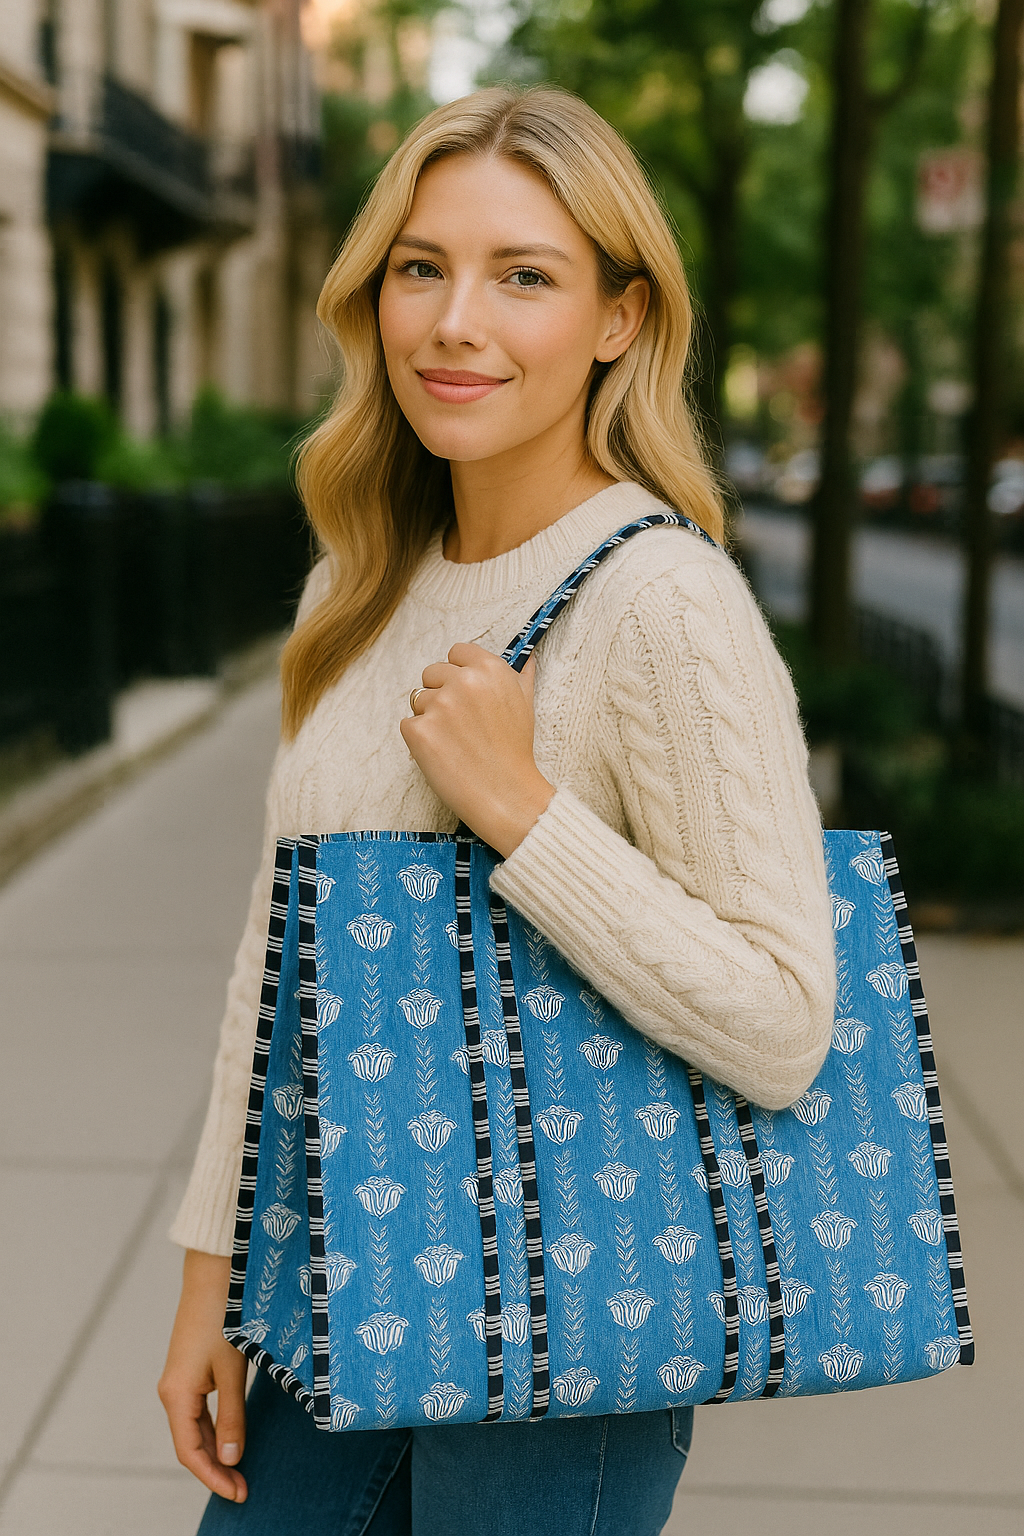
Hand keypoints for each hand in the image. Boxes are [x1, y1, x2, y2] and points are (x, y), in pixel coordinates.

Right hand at [158, 1250, 248, 1503]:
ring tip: (240, 1472)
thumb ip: (232, 1417)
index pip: (189, 1452)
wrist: (213, 1274)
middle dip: (216, 1470)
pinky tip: (229, 1439)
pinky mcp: (189, 1370)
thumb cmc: (225, 1317)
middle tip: (245, 1489)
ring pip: (194, 1429)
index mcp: (176, 1395)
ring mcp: (179, 1380)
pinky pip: (197, 1411)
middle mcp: (171, 1392)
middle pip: (190, 1444)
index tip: (238, 1493)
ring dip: (214, 1452)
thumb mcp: (233, 1369)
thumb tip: (230, 1460)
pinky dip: (212, 1430)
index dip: (212, 1478)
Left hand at [400, 643, 554, 856]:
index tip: (466, 695)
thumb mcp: (526, 705)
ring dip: (430, 718)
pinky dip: (419, 740)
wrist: (505, 794)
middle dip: (440, 694)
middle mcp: (463, 681)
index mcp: (489, 669)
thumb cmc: (515, 751)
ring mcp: (439, 706)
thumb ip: (520, 676)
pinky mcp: (419, 731)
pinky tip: (443, 754)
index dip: (458, 673)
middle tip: (460, 724)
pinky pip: (408, 725)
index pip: (456, 652)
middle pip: (431, 673)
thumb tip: (526, 658)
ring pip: (418, 700)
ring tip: (455, 742)